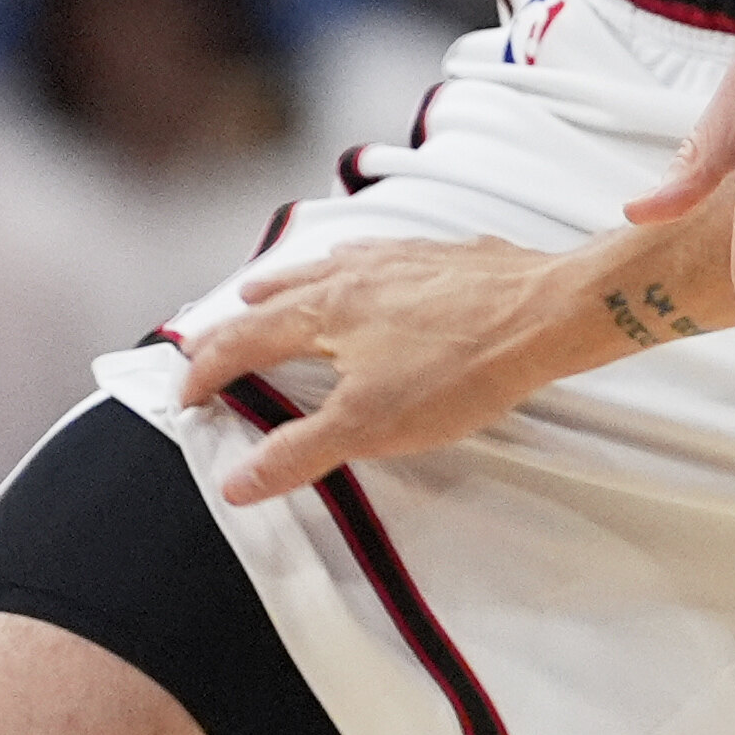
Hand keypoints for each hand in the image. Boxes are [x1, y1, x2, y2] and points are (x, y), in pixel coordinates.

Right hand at [173, 234, 605, 505]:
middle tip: (209, 342)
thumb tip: (236, 479)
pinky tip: (361, 269)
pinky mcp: (438, 257)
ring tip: (266, 293)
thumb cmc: (463, 369)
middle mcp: (351, 273)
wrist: (548, 314)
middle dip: (235, 322)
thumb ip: (297, 451)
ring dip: (285, 286)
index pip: (241, 340)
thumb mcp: (369, 426)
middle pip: (274, 296)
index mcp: (323, 311)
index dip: (205, 370)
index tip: (186, 393)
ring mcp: (397, 259)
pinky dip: (345, 266)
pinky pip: (373, 255)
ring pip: (322, 267)